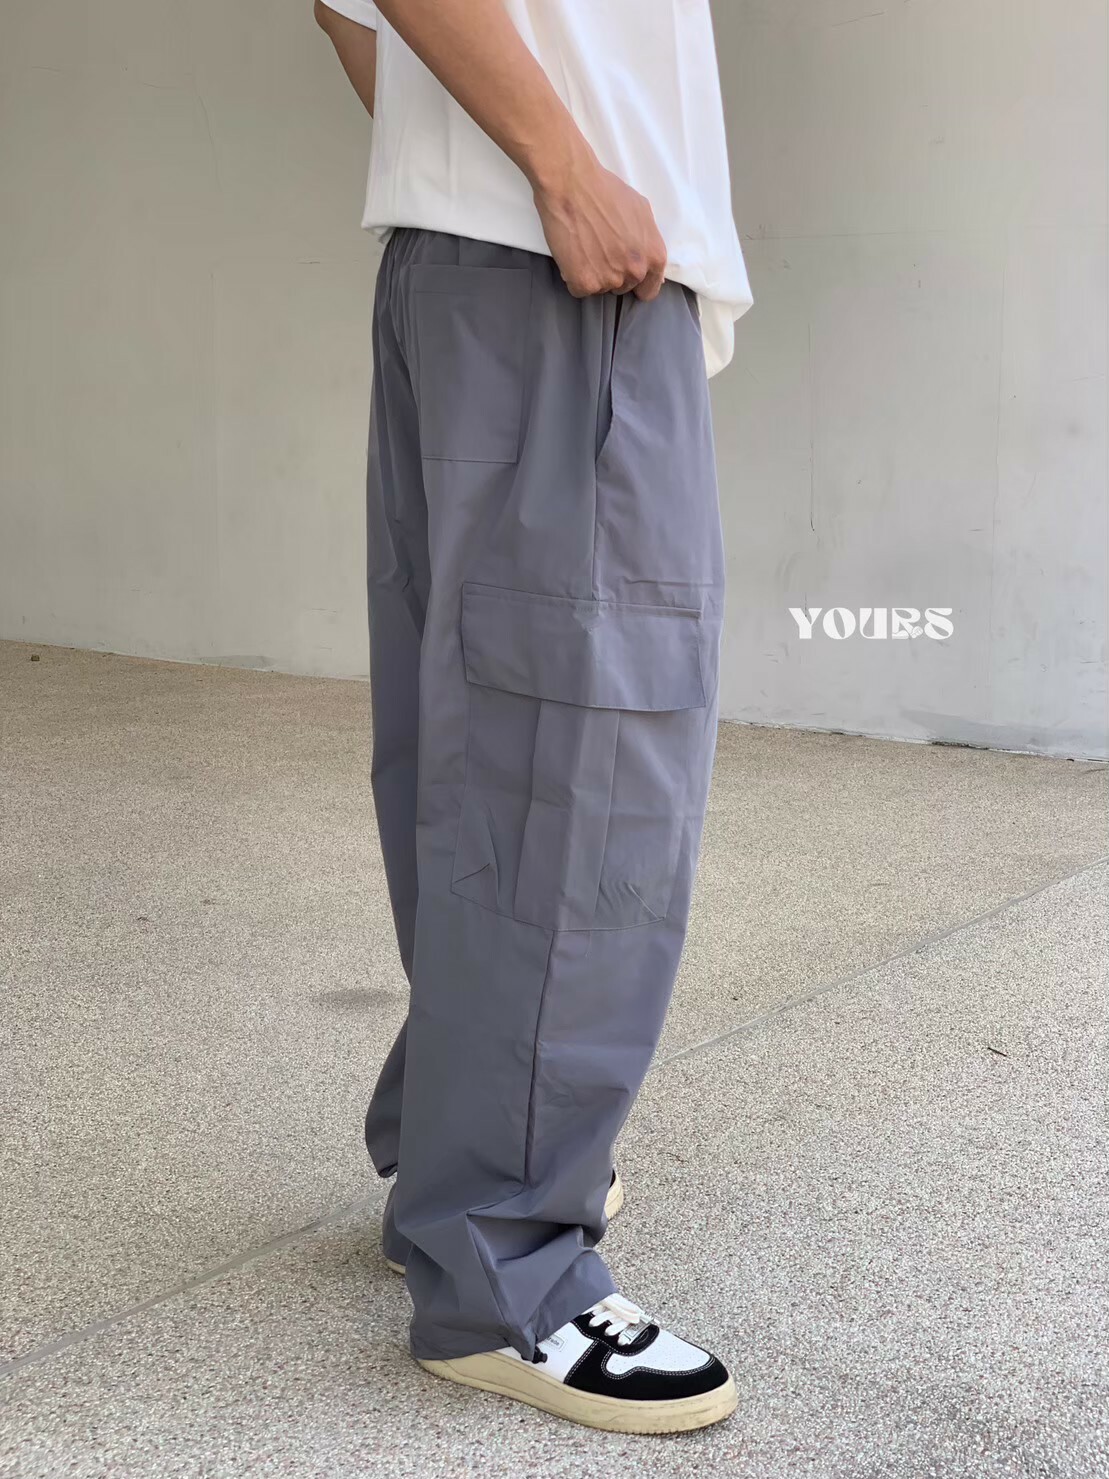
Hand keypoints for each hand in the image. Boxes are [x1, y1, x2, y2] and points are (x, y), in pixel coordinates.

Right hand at [534, 156, 667, 300]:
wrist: (572, 184)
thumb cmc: (605, 191)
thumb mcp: (642, 211)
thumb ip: (649, 240)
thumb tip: (649, 261)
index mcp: (653, 256)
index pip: (649, 289)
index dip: (637, 282)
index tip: (625, 273)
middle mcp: (635, 272)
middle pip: (623, 287)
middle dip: (613, 273)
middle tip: (599, 248)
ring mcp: (609, 280)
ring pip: (601, 288)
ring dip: (592, 274)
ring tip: (585, 246)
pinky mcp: (584, 283)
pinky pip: (579, 289)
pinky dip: (573, 276)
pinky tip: (572, 254)